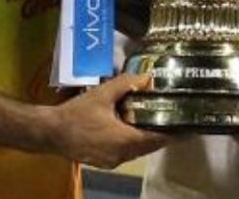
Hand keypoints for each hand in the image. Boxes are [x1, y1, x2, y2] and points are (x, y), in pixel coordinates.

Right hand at [48, 73, 168, 167]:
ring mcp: (112, 161)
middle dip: (162, 136)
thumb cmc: (77, 113)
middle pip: (149, 147)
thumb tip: (148, 77)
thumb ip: (127, 84)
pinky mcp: (103, 161)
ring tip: (155, 124)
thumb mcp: (103, 93)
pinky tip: (131, 130)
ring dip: (146, 139)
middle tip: (174, 122)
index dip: (174, 135)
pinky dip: (133, 143)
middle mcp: (122, 155)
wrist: (50, 132)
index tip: (187, 129)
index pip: (157, 139)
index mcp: (125, 141)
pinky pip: (125, 153)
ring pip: (137, 151)